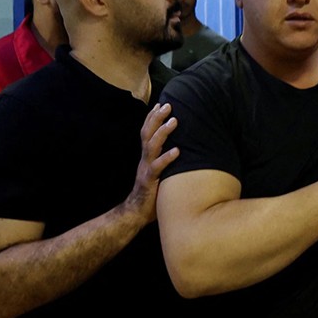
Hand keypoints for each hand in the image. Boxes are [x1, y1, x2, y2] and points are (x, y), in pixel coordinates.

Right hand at [123, 103, 179, 223]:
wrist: (136, 213)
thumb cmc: (152, 192)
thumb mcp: (158, 172)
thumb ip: (164, 160)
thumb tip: (181, 149)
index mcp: (146, 156)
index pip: (147, 132)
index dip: (152, 118)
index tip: (161, 104)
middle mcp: (144, 159)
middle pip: (147, 133)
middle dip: (157, 118)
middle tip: (168, 105)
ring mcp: (146, 169)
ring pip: (152, 146)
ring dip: (163, 132)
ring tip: (174, 121)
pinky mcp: (149, 181)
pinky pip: (158, 167)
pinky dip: (167, 158)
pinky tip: (177, 151)